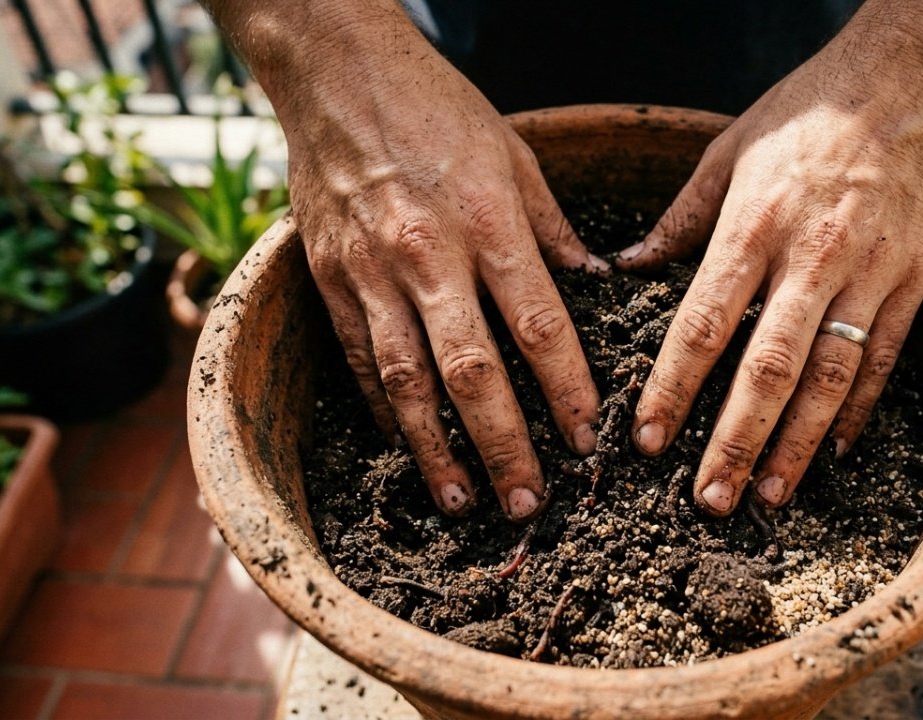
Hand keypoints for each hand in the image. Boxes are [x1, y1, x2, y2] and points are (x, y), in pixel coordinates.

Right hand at [277, 17, 605, 520]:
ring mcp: (369, 271)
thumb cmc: (437, 108)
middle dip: (502, 445)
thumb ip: (553, 231)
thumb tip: (595, 288)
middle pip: (470, 371)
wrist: (335, 71)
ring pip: (405, 380)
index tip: (586, 439)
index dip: (565, 390)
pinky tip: (404, 446)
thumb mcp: (516, 156)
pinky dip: (382, 409)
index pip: (536, 325)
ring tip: (459, 501)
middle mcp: (427, 254)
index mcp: (488, 223)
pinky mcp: (328, 277)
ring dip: (434, 449)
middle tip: (527, 501)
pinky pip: (358, 357)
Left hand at [617, 34, 922, 515]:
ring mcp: (871, 271)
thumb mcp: (728, 151)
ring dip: (797, 443)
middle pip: (769, 368)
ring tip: (769, 495)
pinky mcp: (914, 279)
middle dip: (735, 441)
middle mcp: (813, 255)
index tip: (648, 440)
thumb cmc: (806, 112)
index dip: (674, 388)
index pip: (706, 324)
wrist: (909, 80)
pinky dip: (860, 410)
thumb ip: (680, 218)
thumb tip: (629, 268)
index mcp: (755, 224)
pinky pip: (885, 357)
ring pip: (831, 376)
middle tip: (709, 499)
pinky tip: (834, 453)